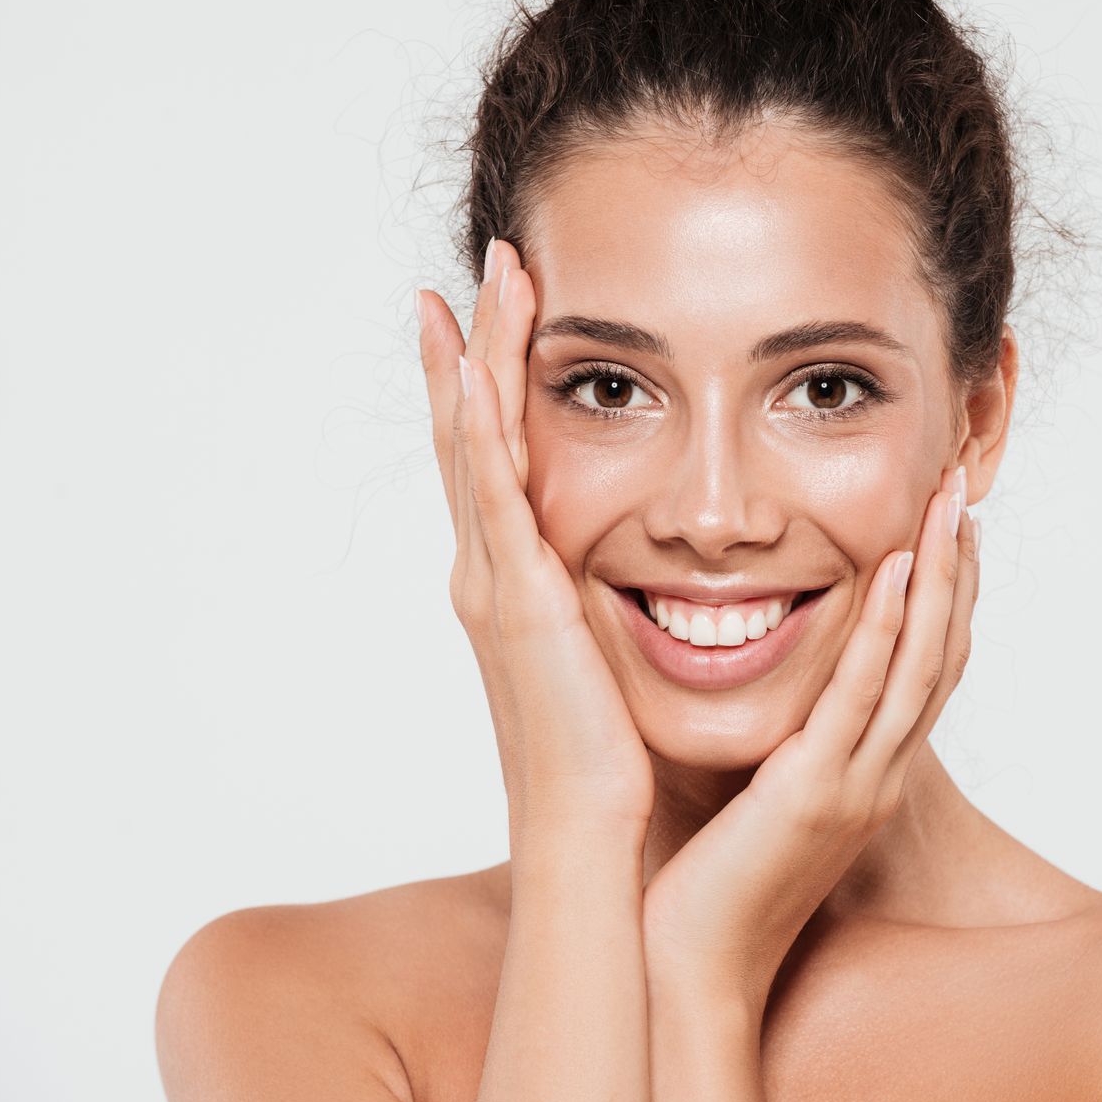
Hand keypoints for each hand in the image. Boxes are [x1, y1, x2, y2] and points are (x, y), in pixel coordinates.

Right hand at [417, 241, 653, 836]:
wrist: (586, 837)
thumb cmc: (603, 770)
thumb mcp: (599, 670)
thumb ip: (601, 620)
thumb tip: (630, 588)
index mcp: (513, 588)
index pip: (497, 462)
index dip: (491, 386)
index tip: (498, 316)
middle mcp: (490, 574)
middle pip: (472, 433)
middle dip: (474, 345)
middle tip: (483, 264)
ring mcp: (495, 583)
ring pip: (475, 444)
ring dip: (477, 357)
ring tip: (481, 280)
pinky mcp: (518, 601)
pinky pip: (495, 494)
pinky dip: (480, 428)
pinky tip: (476, 368)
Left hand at [639, 464, 980, 1008]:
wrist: (690, 968)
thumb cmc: (708, 884)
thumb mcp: (759, 797)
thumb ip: (779, 740)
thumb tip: (758, 678)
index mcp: (866, 774)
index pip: (925, 670)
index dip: (945, 596)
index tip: (947, 527)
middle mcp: (878, 776)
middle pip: (942, 656)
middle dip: (956, 571)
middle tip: (963, 493)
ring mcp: (856, 785)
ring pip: (919, 666)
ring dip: (938, 581)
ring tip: (949, 507)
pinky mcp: (815, 793)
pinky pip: (861, 697)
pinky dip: (885, 631)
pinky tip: (895, 572)